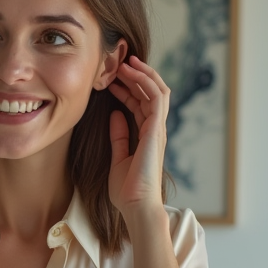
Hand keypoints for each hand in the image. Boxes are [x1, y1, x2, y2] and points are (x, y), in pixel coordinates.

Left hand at [107, 57, 169, 219]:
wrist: (136, 205)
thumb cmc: (128, 190)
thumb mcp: (118, 157)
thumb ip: (119, 136)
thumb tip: (115, 115)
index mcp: (146, 136)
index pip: (140, 104)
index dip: (127, 89)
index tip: (110, 79)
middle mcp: (154, 130)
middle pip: (149, 94)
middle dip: (135, 76)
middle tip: (118, 62)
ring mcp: (158, 129)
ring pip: (157, 91)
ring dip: (142, 74)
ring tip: (126, 62)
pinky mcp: (157, 130)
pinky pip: (157, 98)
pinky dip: (146, 82)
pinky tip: (132, 73)